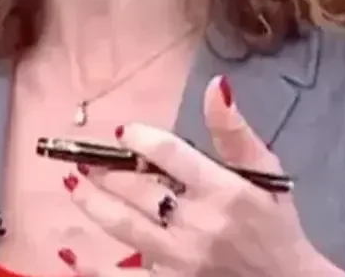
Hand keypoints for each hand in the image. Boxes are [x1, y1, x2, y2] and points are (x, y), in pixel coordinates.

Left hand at [59, 76, 344, 275]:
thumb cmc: (276, 226)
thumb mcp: (267, 174)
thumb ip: (236, 132)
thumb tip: (216, 86)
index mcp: (223, 191)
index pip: (170, 154)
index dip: (141, 138)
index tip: (124, 131)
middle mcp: (198, 225)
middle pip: (138, 189)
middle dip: (107, 169)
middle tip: (85, 157)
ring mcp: (180, 260)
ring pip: (122, 227)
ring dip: (92, 202)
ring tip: (72, 183)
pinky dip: (90, 267)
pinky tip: (68, 250)